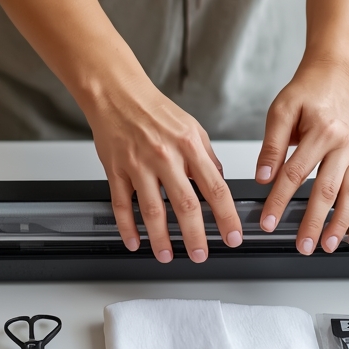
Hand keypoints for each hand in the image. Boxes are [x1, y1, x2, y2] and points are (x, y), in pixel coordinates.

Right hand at [85, 78, 242, 262]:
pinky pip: (122, 204)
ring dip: (161, 238)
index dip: (226, 216)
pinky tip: (134, 241)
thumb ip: (207, 157)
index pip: (215, 188)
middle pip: (185, 205)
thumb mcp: (192, 127)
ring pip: (152, 210)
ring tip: (167, 255)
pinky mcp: (116, 170)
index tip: (232, 235)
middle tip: (201, 255)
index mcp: (189, 146)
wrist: (117, 93)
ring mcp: (138, 165)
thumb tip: (219, 181)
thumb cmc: (153, 109)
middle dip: (195, 236)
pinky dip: (127, 226)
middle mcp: (165, 157)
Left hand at [255, 57, 348, 253]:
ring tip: (328, 245)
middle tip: (302, 244)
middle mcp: (344, 144)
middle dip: (314, 222)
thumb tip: (263, 177)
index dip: (280, 200)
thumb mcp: (280, 111)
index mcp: (323, 131)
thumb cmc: (307, 92)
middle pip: (327, 190)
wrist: (333, 77)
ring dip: (341, 224)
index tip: (268, 221)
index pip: (296, 174)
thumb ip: (271, 147)